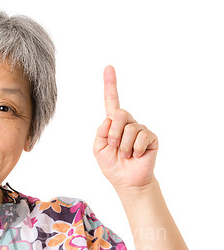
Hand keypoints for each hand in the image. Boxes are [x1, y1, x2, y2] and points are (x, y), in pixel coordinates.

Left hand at [93, 65, 158, 193]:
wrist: (127, 181)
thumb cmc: (113, 166)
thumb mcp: (98, 149)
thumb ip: (100, 133)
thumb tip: (110, 120)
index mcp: (113, 124)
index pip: (112, 101)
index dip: (110, 85)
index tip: (108, 67)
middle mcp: (128, 123)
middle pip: (119, 114)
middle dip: (113, 133)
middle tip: (114, 146)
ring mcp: (140, 129)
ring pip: (128, 129)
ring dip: (123, 146)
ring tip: (125, 155)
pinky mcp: (151, 138)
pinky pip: (140, 137)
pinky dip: (135, 149)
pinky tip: (136, 155)